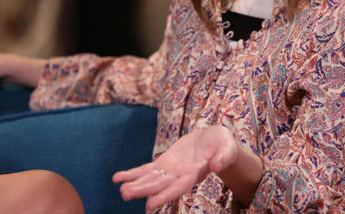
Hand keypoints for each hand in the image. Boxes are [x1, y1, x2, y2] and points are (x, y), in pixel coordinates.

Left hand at [112, 125, 239, 209]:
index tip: (150, 204)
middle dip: (143, 190)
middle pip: (159, 185)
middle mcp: (180, 176)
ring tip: (120, 189)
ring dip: (135, 184)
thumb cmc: (224, 145)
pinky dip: (132, 173)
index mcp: (195, 174)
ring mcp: (171, 170)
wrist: (215, 140)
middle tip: (125, 194)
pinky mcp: (165, 162)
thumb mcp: (227, 148)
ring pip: (150, 179)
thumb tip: (217, 167)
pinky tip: (117, 178)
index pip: (178, 187)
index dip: (165, 195)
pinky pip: (146, 169)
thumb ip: (223, 157)